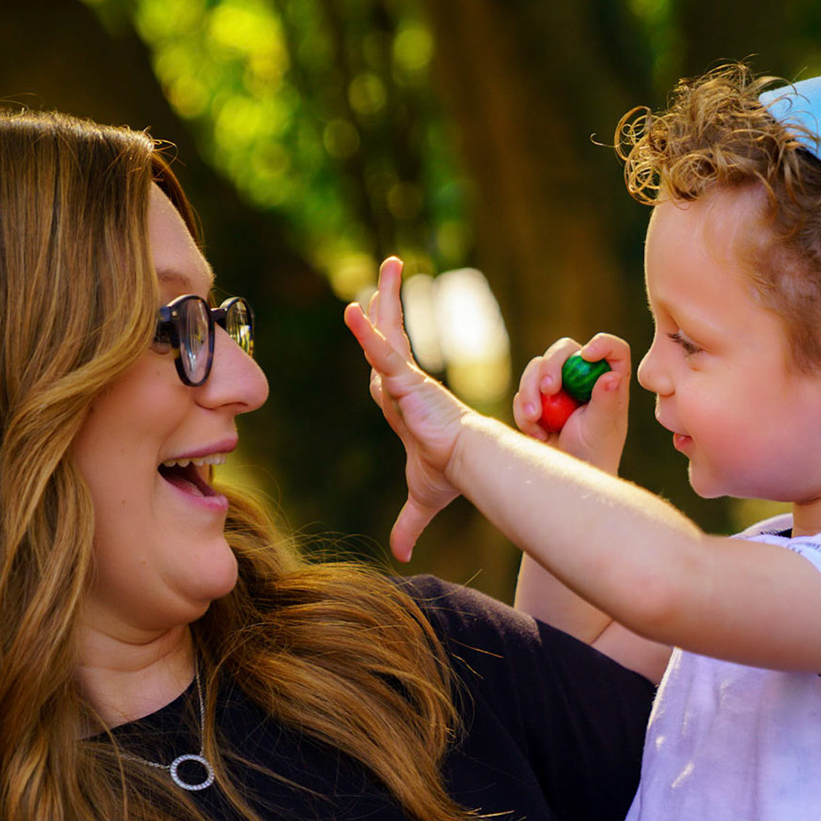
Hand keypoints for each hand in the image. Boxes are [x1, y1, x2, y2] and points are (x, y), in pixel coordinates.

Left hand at [344, 256, 471, 560]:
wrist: (467, 468)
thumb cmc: (451, 472)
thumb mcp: (421, 497)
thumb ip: (408, 523)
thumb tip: (401, 556)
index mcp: (403, 400)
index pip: (386, 361)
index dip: (378, 337)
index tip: (371, 314)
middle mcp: (403, 383)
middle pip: (388, 335)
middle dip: (386, 303)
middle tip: (386, 272)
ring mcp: (404, 379)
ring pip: (386, 332)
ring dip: (384, 298)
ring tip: (387, 264)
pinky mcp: (405, 382)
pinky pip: (382, 352)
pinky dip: (366, 334)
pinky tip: (352, 312)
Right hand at [513, 334, 632, 473]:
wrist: (566, 478)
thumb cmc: (595, 453)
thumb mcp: (602, 428)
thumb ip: (606, 402)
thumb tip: (612, 376)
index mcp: (608, 380)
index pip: (613, 350)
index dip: (602, 343)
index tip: (588, 354)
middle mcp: (583, 377)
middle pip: (565, 350)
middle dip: (551, 365)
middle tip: (548, 389)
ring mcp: (558, 387)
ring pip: (537, 367)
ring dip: (530, 391)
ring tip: (535, 421)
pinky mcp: (537, 399)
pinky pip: (523, 392)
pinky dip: (525, 412)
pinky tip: (538, 435)